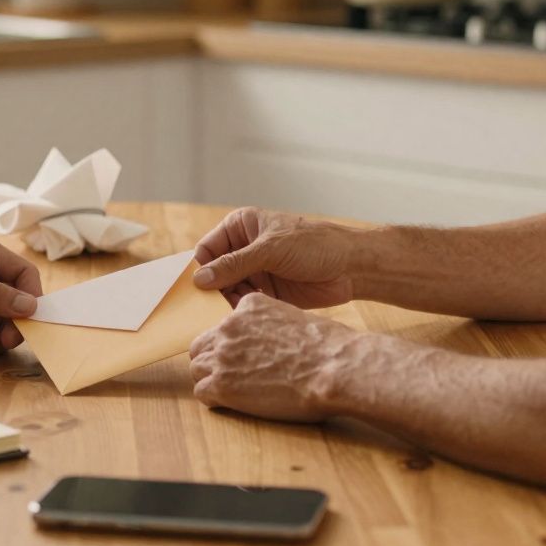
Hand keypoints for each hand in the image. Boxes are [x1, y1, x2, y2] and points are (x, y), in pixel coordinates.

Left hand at [189, 293, 361, 422]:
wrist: (335, 368)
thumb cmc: (327, 348)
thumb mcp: (293, 319)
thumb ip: (269, 325)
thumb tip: (266, 343)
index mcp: (249, 306)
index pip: (224, 325)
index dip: (232, 344)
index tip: (244, 356)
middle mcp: (230, 326)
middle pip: (202, 345)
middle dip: (214, 360)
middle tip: (232, 375)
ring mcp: (223, 355)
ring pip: (198, 368)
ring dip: (212, 380)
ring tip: (235, 392)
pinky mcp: (222, 384)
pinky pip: (202, 392)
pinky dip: (214, 400)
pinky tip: (233, 403)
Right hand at [193, 207, 359, 307]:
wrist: (351, 267)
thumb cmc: (314, 245)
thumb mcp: (270, 249)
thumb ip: (235, 264)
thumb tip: (200, 279)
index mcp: (241, 227)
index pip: (207, 249)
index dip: (200, 268)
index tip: (194, 289)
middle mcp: (244, 249)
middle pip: (214, 272)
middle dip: (212, 290)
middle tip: (207, 308)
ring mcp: (255, 272)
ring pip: (227, 291)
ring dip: (226, 303)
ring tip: (227, 314)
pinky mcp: (266, 292)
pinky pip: (244, 303)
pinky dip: (241, 311)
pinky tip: (241, 318)